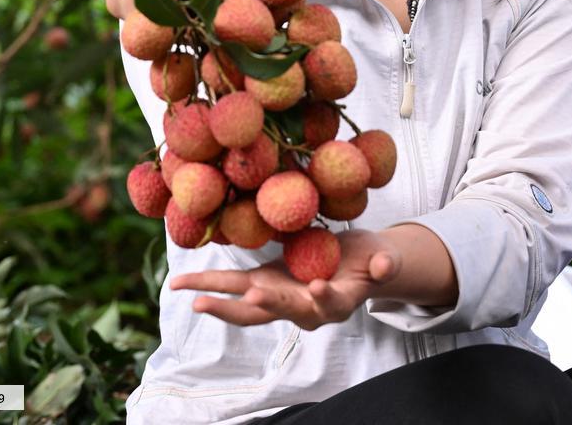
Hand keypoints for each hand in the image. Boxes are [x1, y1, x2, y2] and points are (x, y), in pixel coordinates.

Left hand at [169, 229, 401, 329]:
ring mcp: (280, 297)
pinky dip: (212, 286)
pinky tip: (184, 284)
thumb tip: (386, 265)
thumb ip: (385, 264)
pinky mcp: (265, 282)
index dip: (324, 298)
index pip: (329, 304)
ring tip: (196, 301)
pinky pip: (234, 288)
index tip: (319, 287)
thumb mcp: (383, 260)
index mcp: (334, 305)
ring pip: (248, 309)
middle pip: (280, 311)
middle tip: (251, 296)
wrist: (354, 265)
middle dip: (265, 305)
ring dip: (223, 305)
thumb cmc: (371, 261)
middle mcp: (302, 308)